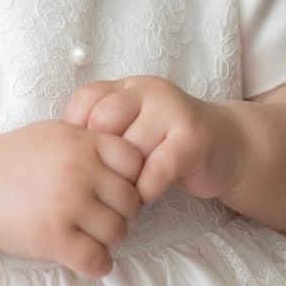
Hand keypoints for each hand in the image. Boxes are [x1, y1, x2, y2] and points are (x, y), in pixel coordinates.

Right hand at [0, 120, 142, 276]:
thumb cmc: (12, 159)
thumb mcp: (54, 134)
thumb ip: (88, 141)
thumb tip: (127, 158)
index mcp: (82, 142)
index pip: (135, 161)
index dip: (131, 177)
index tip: (115, 188)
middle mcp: (80, 170)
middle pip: (131, 200)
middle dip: (123, 213)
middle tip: (105, 218)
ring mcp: (68, 204)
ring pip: (118, 232)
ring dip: (110, 240)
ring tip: (92, 237)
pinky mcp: (54, 237)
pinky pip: (97, 260)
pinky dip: (98, 264)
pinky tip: (88, 258)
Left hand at [64, 76, 246, 205]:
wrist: (227, 146)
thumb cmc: (167, 144)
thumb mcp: (134, 127)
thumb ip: (105, 132)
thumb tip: (57, 155)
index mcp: (126, 88)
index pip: (86, 99)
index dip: (75, 131)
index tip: (76, 160)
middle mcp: (147, 91)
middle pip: (104, 121)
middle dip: (99, 158)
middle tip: (99, 183)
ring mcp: (171, 111)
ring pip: (130, 147)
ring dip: (123, 179)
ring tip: (121, 196)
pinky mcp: (191, 137)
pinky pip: (157, 167)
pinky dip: (146, 189)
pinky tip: (144, 198)